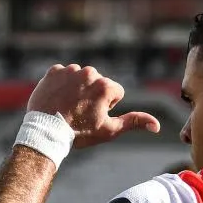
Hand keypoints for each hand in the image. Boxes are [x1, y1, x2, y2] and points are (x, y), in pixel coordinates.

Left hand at [27, 64, 159, 148]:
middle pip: (98, 83)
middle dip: (93, 95)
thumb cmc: (79, 132)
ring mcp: (70, 70)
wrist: (46, 131)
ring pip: (81, 78)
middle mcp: (90, 73)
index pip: (116, 92)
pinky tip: (58, 99)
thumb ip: (134, 122)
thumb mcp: (109, 130)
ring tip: (68, 106)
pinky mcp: (54, 71)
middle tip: (80, 112)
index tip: (94, 115)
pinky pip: (63, 75)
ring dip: (77, 89)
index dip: (107, 106)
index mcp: (106, 86)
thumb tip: (157, 125)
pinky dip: (62, 85)